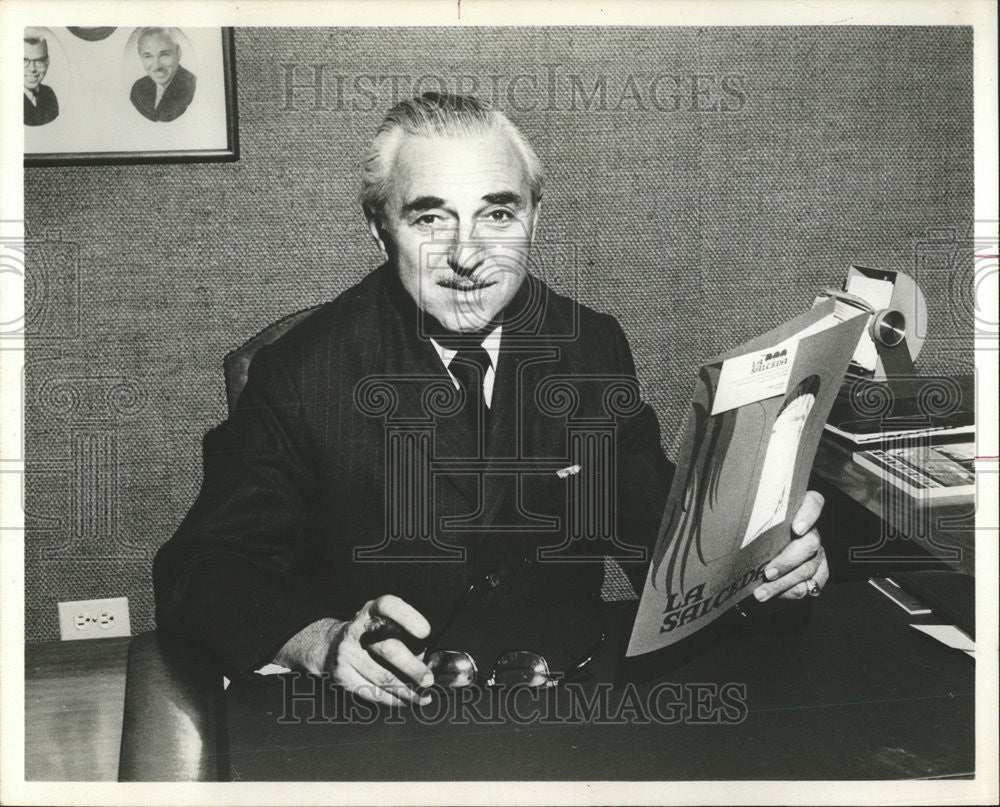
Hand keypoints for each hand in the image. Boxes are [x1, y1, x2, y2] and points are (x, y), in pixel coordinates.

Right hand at [274, 594, 433, 706]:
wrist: (332, 645)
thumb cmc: (372, 634)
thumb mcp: (386, 623)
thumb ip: (406, 635)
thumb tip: (429, 661)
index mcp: (372, 610)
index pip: (389, 606)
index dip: (408, 618)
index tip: (425, 632)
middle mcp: (357, 629)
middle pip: (388, 649)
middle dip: (412, 667)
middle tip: (429, 679)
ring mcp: (347, 653)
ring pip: (382, 677)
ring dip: (408, 690)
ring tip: (425, 696)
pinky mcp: (342, 675)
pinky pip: (372, 692)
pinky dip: (393, 699)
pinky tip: (407, 700)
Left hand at [753, 491, 827, 601]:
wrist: (752, 566)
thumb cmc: (749, 540)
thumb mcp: (748, 527)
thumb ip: (749, 522)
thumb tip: (730, 523)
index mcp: (796, 511)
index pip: (814, 502)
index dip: (809, 514)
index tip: (796, 529)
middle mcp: (811, 531)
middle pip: (811, 543)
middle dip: (788, 560)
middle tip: (767, 572)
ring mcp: (817, 552)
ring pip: (807, 568)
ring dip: (783, 583)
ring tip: (760, 593)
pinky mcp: (819, 572)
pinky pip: (810, 585)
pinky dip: (790, 593)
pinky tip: (774, 596)